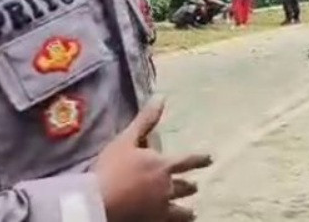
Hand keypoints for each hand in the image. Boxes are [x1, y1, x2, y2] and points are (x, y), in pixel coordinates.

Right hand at [95, 97, 211, 221]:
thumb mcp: (126, 140)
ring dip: (187, 211)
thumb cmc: (111, 168)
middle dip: (190, 186)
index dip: (200, 159)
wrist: (98, 201)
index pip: (188, 160)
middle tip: (195, 186)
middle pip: (185, 187)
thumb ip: (145, 120)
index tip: (210, 159)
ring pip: (180, 212)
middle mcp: (167, 188)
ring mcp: (160, 209)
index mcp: (163, 166)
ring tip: (192, 214)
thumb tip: (161, 97)